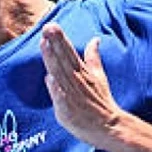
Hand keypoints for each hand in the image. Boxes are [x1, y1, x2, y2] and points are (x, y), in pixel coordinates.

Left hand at [40, 23, 123, 148]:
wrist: (108, 126)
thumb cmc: (100, 101)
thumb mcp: (98, 76)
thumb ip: (93, 58)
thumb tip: (95, 39)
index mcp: (82, 72)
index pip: (69, 52)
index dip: (60, 40)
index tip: (51, 26)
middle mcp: (76, 80)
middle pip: (63, 59)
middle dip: (55, 43)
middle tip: (47, 27)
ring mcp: (72, 94)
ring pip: (59, 74)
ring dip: (52, 60)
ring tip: (44, 44)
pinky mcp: (68, 110)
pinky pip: (61, 98)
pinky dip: (56, 89)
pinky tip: (49, 78)